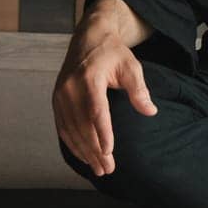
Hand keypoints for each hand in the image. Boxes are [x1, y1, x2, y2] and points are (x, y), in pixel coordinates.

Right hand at [52, 22, 157, 177]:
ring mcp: (60, 95)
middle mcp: (70, 88)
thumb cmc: (112, 53)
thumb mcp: (130, 66)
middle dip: (95, 150)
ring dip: (84, 152)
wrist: (88, 38)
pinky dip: (73, 144)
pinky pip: (63, 127)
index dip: (102, 133)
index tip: (109, 152)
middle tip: (108, 169)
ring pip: (71, 130)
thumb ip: (139, 89)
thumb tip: (151, 111)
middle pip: (82, 126)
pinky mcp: (56, 100)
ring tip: (98, 169)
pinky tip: (84, 156)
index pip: (95, 111)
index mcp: (89, 78)